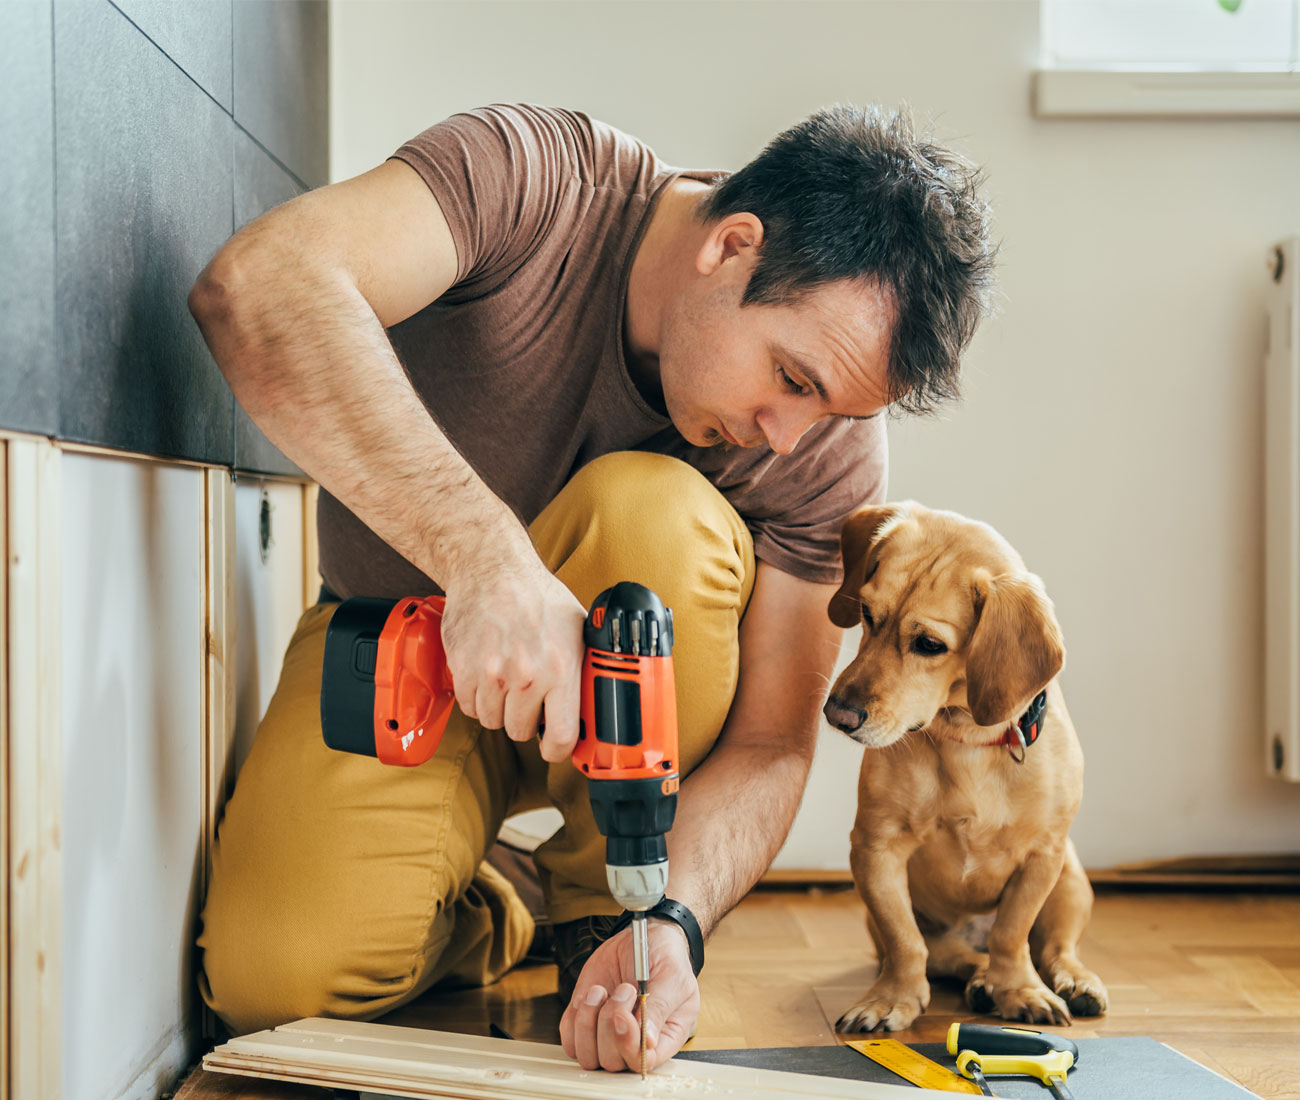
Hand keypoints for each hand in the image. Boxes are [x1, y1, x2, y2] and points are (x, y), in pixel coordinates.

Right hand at [440, 557, 586, 761]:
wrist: (491, 569)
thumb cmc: (537, 596)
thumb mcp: (578, 628)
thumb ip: (585, 667)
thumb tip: (598, 700)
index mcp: (560, 669)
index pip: (560, 736)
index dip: (558, 750)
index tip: (554, 747)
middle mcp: (526, 675)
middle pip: (521, 732)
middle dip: (526, 720)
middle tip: (528, 698)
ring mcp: (492, 674)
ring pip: (492, 721)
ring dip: (500, 709)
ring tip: (507, 682)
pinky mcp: (464, 669)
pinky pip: (469, 707)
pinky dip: (476, 698)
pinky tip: (487, 676)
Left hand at [559, 920, 699, 1072]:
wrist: (643, 937)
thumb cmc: (665, 957)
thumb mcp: (672, 977)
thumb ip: (659, 1008)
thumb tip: (648, 1042)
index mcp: (664, 1037)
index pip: (643, 1063)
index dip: (628, 1046)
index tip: (622, 1016)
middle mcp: (634, 1042)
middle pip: (612, 1062)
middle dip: (609, 1024)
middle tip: (624, 989)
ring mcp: (608, 1034)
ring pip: (587, 1055)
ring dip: (588, 1022)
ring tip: (601, 991)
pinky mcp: (587, 1022)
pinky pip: (570, 1038)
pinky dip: (574, 1017)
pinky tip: (590, 994)